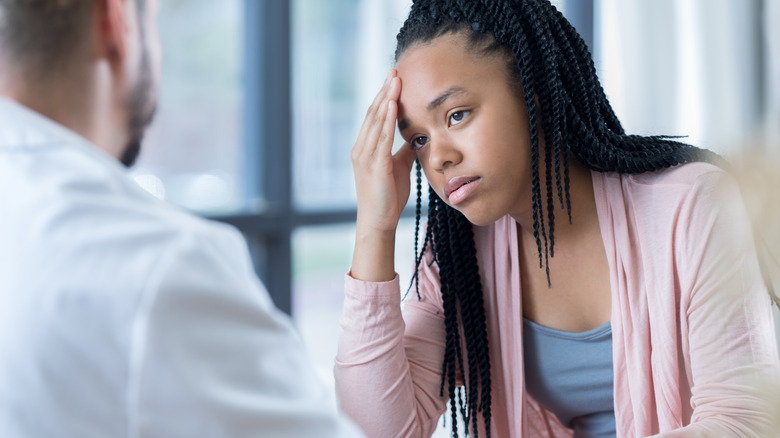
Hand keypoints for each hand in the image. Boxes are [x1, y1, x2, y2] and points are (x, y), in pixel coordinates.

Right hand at [351, 69, 415, 234]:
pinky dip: (386, 120)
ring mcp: (365, 156)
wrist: (379, 221)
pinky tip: (393, 105)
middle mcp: (361, 148)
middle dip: (384, 91)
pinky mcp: (374, 165)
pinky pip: (380, 138)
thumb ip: (403, 150)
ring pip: (375, 121)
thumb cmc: (388, 197)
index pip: (375, 116)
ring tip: (395, 80)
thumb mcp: (399, 166)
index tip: (395, 78)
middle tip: (395, 71)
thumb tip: (416, 136)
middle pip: (373, 113)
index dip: (384, 96)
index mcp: (366, 147)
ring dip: (386, 99)